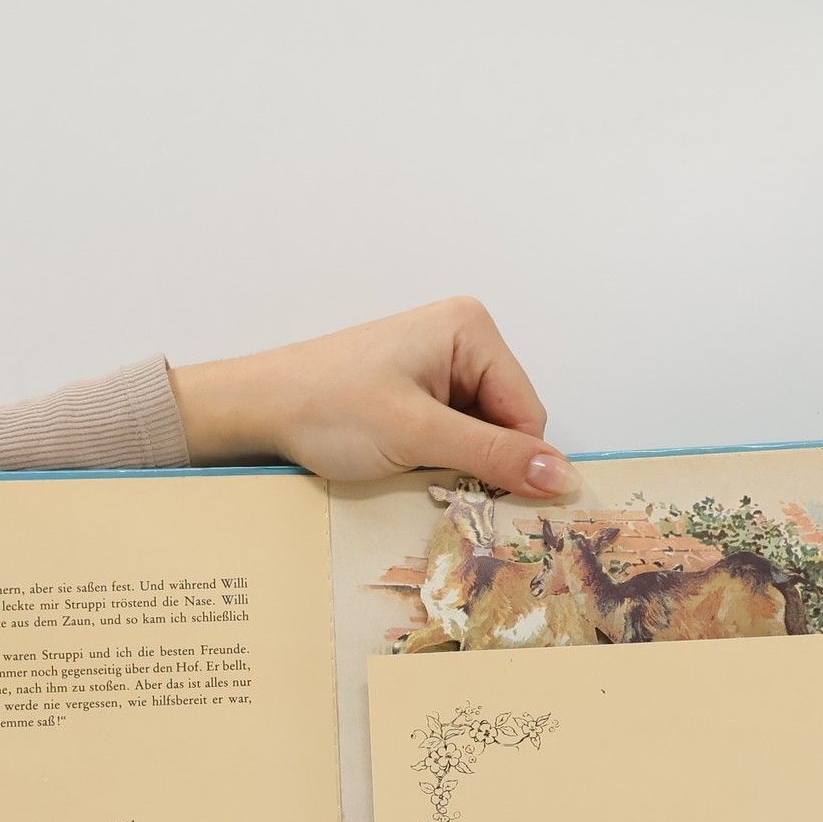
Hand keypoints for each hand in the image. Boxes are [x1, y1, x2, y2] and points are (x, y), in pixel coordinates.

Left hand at [168, 297, 577, 495]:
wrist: (257, 410)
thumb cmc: (327, 409)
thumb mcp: (419, 436)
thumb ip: (495, 456)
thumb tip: (565, 477)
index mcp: (471, 330)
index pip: (528, 412)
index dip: (509, 460)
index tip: (476, 491)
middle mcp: (461, 338)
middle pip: (507, 422)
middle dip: (478, 458)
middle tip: (430, 475)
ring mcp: (437, 363)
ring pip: (479, 434)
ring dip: (454, 461)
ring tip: (408, 464)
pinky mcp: (416, 389)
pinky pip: (451, 433)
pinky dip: (435, 457)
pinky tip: (401, 461)